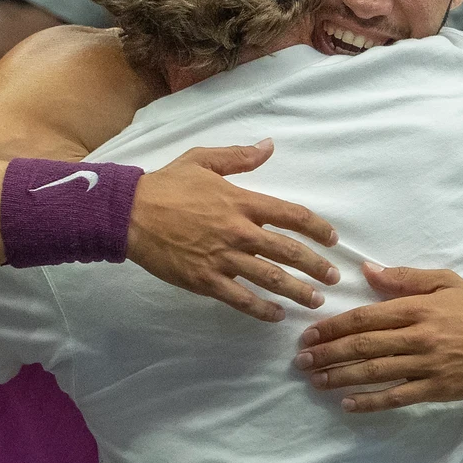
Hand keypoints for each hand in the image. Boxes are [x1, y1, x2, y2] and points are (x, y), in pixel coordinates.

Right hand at [126, 139, 341, 322]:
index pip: (293, 216)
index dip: (318, 228)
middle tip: (333, 278)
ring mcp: (223, 259)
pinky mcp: (206, 281)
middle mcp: (239, 232)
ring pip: (271, 279)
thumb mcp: (203, 159)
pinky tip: (277, 315)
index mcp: (242, 202)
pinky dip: (262, 310)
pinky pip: (241, 299)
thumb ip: (239, 156)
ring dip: (299, 291)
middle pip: (289, 252)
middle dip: (317, 267)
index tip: (333, 239)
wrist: (128, 213)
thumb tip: (269, 146)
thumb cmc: (166, 184)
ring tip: (316, 301)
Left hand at [294, 262, 462, 412]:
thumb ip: (405, 277)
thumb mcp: (446, 282)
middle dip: (328, 354)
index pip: (366, 317)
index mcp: (419, 307)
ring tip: (315, 380)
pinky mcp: (436, 389)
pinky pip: (396, 396)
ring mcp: (427, 365)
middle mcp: (420, 336)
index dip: (334, 326)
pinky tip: (348, 403)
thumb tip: (367, 270)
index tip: (310, 334)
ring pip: (374, 372)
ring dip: (340, 377)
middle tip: (301, 361)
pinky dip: (370, 401)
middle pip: (364, 346)